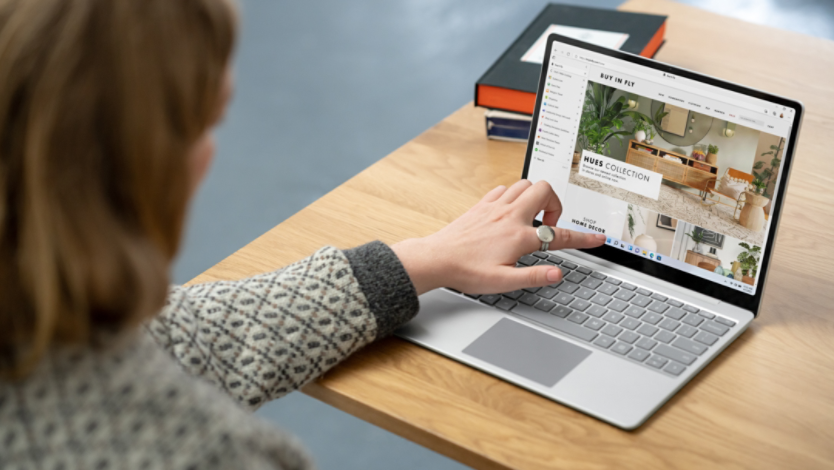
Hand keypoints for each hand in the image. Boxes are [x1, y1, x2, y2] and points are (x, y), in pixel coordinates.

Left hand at [392, 180, 605, 294]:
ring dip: (535, 196)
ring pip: (525, 184)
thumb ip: (534, 276)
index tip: (597, 239)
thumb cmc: (466, 271)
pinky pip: (505, 188)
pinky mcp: (482, 205)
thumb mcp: (503, 282)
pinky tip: (510, 211)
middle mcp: (509, 216)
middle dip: (556, 203)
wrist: (437, 258)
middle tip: (551, 223)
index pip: (560, 235)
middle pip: (544, 190)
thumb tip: (558, 274)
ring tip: (533, 216)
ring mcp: (495, 207)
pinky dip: (514, 195)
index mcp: (519, 237)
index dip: (583, 238)